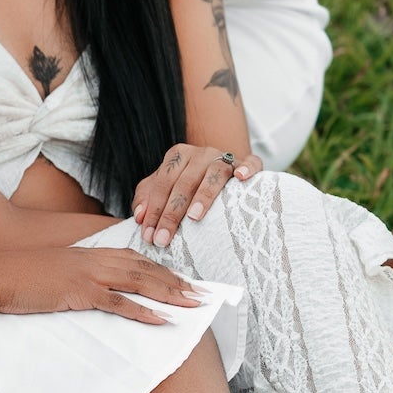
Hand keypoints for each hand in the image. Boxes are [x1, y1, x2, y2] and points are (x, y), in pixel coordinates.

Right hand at [0, 247, 205, 324]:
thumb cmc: (20, 276)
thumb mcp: (53, 270)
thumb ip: (75, 274)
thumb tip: (88, 288)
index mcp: (89, 253)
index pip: (135, 258)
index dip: (162, 269)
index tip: (182, 280)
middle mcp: (94, 259)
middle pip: (145, 268)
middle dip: (176, 281)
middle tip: (201, 293)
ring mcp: (88, 275)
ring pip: (139, 282)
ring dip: (169, 293)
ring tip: (192, 304)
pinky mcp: (80, 292)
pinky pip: (118, 303)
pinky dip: (142, 311)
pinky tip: (161, 319)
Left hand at [132, 143, 262, 246]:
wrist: (222, 176)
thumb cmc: (188, 188)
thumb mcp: (163, 191)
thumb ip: (146, 200)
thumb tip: (140, 217)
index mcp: (177, 156)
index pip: (162, 184)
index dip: (154, 211)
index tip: (149, 237)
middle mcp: (200, 153)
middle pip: (184, 182)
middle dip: (171, 213)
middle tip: (164, 239)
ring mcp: (225, 156)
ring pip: (214, 173)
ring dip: (204, 195)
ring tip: (194, 217)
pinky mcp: (248, 163)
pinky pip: (251, 162)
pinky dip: (247, 168)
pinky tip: (240, 178)